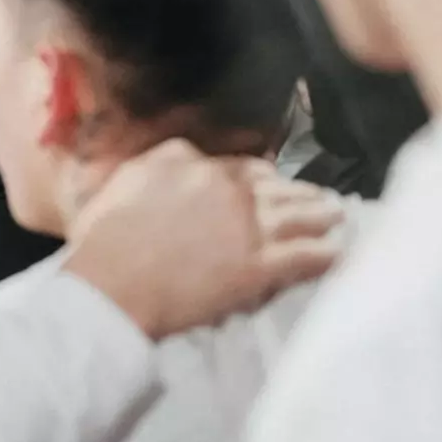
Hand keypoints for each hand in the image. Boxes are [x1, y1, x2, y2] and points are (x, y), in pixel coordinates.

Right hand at [61, 140, 342, 340]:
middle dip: (299, 192)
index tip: (270, 181)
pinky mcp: (258, 266)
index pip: (237, 165)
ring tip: (337, 217)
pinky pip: (304, 257)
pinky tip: (338, 254)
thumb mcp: (122, 182)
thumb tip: (171, 158)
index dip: (260, 175)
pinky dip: (325, 256)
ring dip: (322, 216)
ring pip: (297, 215)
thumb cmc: (102, 238)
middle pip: (275, 186)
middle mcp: (224, 187)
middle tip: (318, 198)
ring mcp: (245, 225)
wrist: (111, 283)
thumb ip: (152, 164)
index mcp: (189, 162)